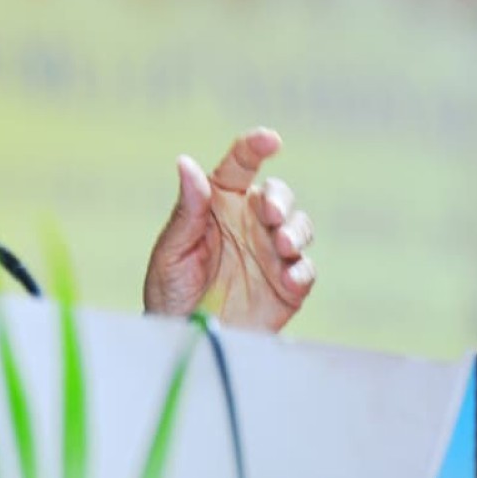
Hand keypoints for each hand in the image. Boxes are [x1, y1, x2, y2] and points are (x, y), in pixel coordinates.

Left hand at [141, 127, 314, 331]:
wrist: (184, 337)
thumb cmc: (171, 289)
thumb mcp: (172, 249)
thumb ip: (187, 210)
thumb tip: (187, 163)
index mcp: (219, 205)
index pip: (239, 166)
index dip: (254, 147)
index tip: (270, 139)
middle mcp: (250, 222)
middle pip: (278, 195)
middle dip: (280, 199)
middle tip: (269, 214)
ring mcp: (272, 253)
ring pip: (299, 227)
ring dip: (295, 231)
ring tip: (281, 246)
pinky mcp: (288, 285)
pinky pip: (306, 270)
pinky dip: (301, 270)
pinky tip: (288, 278)